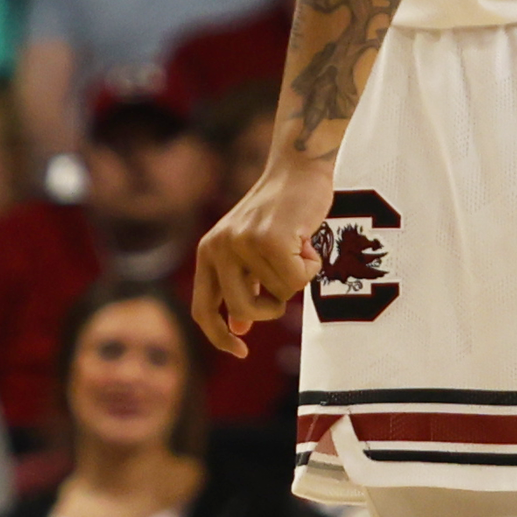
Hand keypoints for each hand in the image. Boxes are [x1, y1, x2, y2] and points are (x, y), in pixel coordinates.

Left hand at [192, 152, 336, 357]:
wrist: (300, 166)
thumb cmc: (282, 209)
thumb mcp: (252, 250)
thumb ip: (244, 284)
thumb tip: (239, 327)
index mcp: (208, 252)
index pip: (203, 309)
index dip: (218, 336)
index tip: (240, 351)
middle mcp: (218, 248)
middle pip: (244, 309)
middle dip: (271, 307)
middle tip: (287, 287)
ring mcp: (243, 243)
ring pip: (279, 293)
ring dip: (299, 275)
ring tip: (299, 245)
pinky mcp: (270, 238)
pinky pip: (298, 279)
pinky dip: (312, 265)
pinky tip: (308, 239)